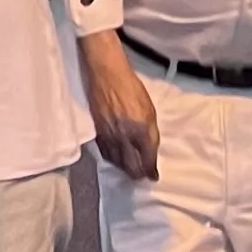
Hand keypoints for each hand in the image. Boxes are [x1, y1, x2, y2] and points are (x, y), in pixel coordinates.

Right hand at [81, 43, 158, 181]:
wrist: (108, 75)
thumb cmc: (132, 88)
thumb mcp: (149, 109)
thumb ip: (150, 132)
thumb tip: (150, 149)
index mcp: (141, 130)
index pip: (147, 159)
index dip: (151, 171)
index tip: (153, 177)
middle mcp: (124, 137)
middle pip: (131, 166)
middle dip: (138, 174)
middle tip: (141, 176)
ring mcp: (109, 136)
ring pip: (117, 162)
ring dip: (124, 168)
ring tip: (129, 169)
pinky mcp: (98, 132)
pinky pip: (105, 153)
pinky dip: (112, 159)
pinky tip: (116, 159)